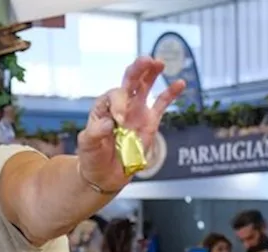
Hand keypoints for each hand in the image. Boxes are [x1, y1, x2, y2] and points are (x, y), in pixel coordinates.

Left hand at [76, 57, 185, 192]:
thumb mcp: (87, 146)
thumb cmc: (92, 158)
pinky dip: (170, 94)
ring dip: (151, 74)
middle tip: (145, 60)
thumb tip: (111, 121)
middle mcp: (120, 106)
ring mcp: (136, 112)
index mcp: (103, 108)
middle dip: (137, 70)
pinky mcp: (149, 122)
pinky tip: (179, 83)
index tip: (119, 120)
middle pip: (129, 82)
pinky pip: (161, 104)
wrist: (104, 175)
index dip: (118, 103)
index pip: (113, 95)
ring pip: (145, 87)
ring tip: (158, 63)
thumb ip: (95, 133)